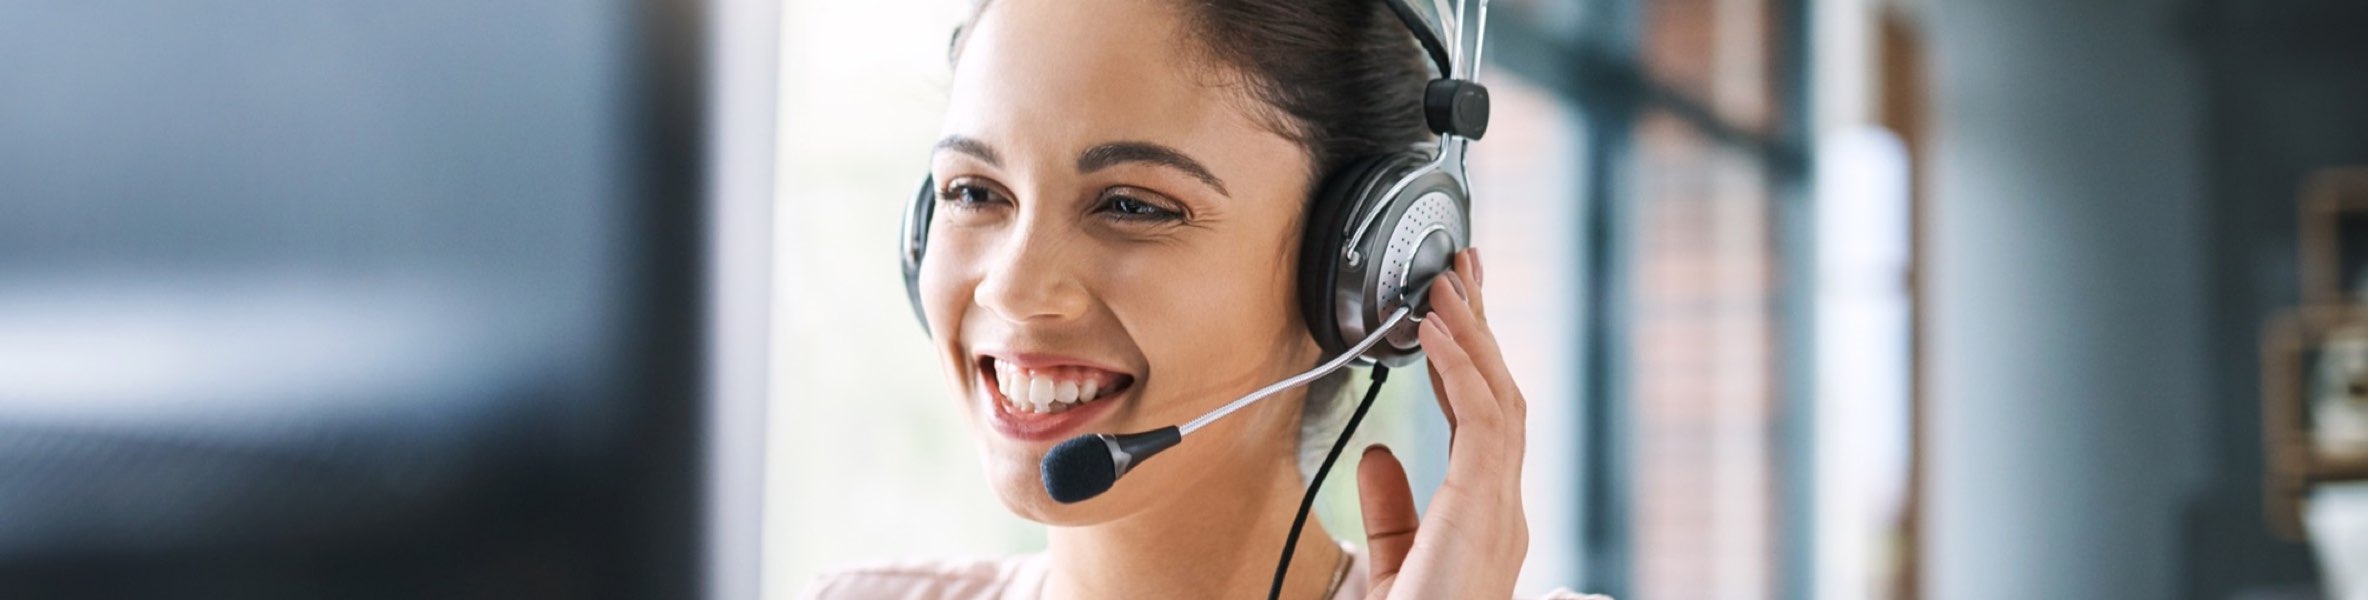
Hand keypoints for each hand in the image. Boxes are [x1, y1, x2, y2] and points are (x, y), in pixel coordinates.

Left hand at [1359, 248, 1529, 598]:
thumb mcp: (1391, 563)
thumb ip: (1390, 510)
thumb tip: (1378, 457)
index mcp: (1485, 518)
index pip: (1485, 420)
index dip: (1471, 360)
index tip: (1451, 308)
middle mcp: (1503, 510)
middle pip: (1501, 397)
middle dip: (1482, 327)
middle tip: (1462, 266)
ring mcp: (1501, 510)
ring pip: (1500, 399)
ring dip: (1473, 333)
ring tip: (1446, 280)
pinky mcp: (1485, 512)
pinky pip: (1485, 424)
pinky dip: (1462, 369)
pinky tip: (1437, 329)